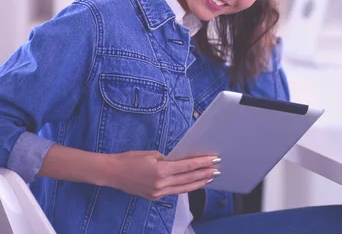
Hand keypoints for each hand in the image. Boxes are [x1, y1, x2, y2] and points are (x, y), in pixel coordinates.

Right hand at [104, 150, 219, 200]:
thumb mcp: (152, 154)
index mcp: (161, 170)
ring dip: (198, 183)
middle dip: (205, 174)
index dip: (203, 163)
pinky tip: (194, 184)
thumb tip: (182, 162)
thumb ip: (168, 159)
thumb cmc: (131, 159)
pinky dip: (185, 187)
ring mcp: (158, 192)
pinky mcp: (155, 197)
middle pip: (189, 179)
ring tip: (210, 178)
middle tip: (218, 169)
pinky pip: (174, 192)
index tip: (215, 160)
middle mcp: (161, 183)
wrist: (112, 173)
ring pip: (183, 188)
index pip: (188, 166)